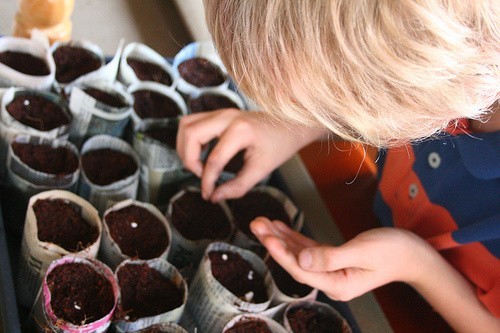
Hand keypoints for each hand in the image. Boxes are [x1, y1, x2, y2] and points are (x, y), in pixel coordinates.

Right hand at [177, 109, 324, 201]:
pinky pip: (192, 123)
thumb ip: (238, 186)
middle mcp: (227, 116)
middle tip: (201, 176)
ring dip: (185, 148)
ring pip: (186, 125)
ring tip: (198, 166)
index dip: (207, 181)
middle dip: (189, 160)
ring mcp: (221, 112)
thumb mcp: (262, 170)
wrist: (290, 125)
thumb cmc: (280, 145)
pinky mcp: (219, 114)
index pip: (214, 159)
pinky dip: (190, 140)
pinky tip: (201, 155)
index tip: (208, 195)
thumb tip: (215, 197)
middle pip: (191, 134)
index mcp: (241, 130)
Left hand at [250, 218, 499, 332]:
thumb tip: (301, 260)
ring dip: (280, 238)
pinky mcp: (333, 259)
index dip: (281, 252)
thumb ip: (331, 257)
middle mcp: (330, 280)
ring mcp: (331, 271)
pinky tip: (280, 228)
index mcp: (336, 284)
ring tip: (262, 222)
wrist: (413, 253)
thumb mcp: (362, 252)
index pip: (300, 269)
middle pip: (295, 261)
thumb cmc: (393, 251)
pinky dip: (294, 238)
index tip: (265, 235)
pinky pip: (308, 249)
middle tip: (256, 223)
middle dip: (274, 242)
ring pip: (299, 254)